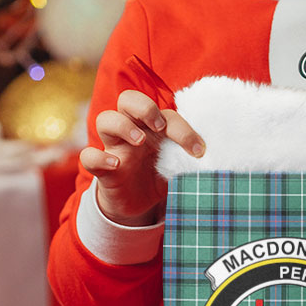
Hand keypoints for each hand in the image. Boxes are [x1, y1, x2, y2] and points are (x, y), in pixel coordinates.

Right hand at [79, 88, 203, 225]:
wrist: (139, 206)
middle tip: (159, 126)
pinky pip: (88, 156)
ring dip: (123, 125)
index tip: (198, 151)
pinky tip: (116, 165)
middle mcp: (132, 130)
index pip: (165, 113)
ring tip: (139, 140)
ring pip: (105, 119)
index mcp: (153, 127)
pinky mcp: (101, 169)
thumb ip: (190, 159)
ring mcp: (114, 148)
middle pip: (128, 99)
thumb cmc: (160, 176)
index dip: (183, 128)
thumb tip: (217, 160)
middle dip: (144, 107)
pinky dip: (98, 157)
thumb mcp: (178, 166)